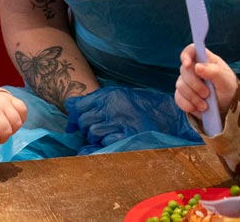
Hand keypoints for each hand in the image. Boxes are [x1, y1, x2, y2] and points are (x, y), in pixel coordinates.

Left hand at [64, 87, 199, 149]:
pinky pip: (106, 143)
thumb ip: (95, 100)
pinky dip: (106, 144)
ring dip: (96, 138)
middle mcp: (113, 107)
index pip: (81, 105)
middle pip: (84, 121)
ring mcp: (120, 123)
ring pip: (92, 133)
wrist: (170, 116)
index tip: (77, 122)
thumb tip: (69, 105)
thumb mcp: (120, 96)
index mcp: (111, 95)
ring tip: (108, 135)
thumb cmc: (143, 107)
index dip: (77, 116)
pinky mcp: (127, 137)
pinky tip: (116, 140)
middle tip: (97, 129)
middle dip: (86, 128)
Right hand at [174, 44, 239, 116]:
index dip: (186, 55)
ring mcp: (187, 82)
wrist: (227, 108)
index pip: (191, 50)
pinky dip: (188, 104)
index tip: (188, 64)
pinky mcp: (183, 95)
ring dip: (193, 97)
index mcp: (206, 60)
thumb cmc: (228, 90)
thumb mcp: (226, 81)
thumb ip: (214, 72)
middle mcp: (194, 69)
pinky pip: (178, 98)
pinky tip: (198, 108)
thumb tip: (197, 66)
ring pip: (180, 85)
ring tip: (205, 105)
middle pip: (184, 70)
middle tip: (207, 94)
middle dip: (194, 84)